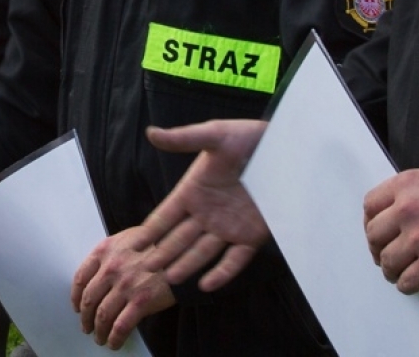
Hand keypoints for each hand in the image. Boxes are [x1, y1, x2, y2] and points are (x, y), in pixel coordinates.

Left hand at [71, 226, 175, 349]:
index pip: (80, 277)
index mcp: (106, 250)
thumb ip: (112, 252)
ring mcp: (125, 285)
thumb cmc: (159, 244)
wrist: (184, 253)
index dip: (75, 296)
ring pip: (102, 315)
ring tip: (100, 337)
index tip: (76, 306)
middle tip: (87, 326)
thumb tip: (99, 275)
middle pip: (89, 299)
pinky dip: (114, 338)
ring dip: (98, 331)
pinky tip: (113, 343)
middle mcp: (111, 267)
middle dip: (85, 317)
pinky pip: (120, 326)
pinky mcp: (141, 301)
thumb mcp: (131, 237)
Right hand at [139, 120, 269, 291]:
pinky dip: (222, 273)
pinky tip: (207, 285)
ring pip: (202, 252)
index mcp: (194, 191)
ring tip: (170, 278)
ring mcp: (228, 227)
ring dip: (187, 265)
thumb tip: (151, 133)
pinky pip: (234, 260)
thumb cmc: (247, 138)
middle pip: (180, 238)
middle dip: (163, 253)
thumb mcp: (214, 135)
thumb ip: (183, 139)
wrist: (285, 150)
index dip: (150, 230)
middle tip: (146, 268)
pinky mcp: (250, 237)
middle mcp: (207, 213)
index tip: (133, 245)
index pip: (166, 216)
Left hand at [362, 169, 418, 293]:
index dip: (371, 222)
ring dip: (391, 269)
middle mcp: (407, 208)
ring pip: (387, 261)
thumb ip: (413, 195)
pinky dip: (407, 285)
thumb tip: (393, 217)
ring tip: (399, 272)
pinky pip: (407, 281)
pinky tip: (413, 282)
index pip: (370, 205)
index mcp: (407, 185)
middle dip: (378, 248)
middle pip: (374, 234)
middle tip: (386, 256)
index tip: (378, 233)